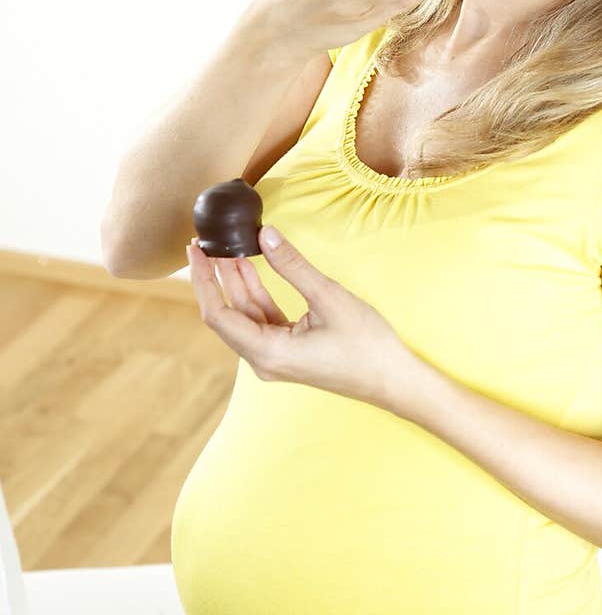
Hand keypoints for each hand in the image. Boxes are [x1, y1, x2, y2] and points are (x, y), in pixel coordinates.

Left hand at [186, 226, 408, 407]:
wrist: (393, 380)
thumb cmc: (366, 345)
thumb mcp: (329, 298)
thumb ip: (293, 266)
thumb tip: (265, 235)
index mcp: (268, 353)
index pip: (218, 314)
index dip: (203, 281)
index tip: (195, 251)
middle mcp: (264, 360)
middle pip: (226, 315)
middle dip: (215, 279)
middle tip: (204, 243)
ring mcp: (274, 358)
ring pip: (245, 316)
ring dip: (236, 284)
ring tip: (226, 249)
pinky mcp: (287, 352)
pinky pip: (262, 321)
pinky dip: (256, 295)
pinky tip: (251, 269)